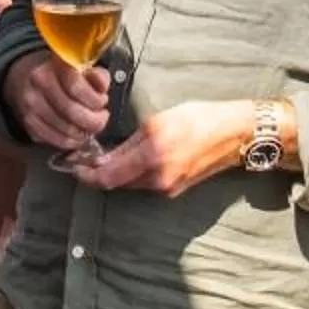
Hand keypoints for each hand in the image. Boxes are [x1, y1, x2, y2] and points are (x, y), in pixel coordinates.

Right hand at [3, 53, 110, 153]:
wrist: (32, 80)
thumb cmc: (65, 76)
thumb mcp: (84, 69)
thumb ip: (98, 77)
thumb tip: (102, 87)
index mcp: (56, 65)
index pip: (76, 87)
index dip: (95, 100)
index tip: (103, 102)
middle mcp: (39, 83)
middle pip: (71, 111)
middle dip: (93, 121)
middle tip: (101, 120)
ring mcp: (31, 104)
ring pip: (65, 129)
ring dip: (84, 133)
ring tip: (90, 128)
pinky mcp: (28, 122)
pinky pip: (55, 140)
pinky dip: (72, 142)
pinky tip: (78, 136)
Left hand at [76, 99, 261, 197]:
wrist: (233, 134)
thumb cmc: (198, 118)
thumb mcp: (158, 121)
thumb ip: (130, 144)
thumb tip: (104, 158)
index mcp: (152, 157)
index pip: (108, 177)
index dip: (87, 175)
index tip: (74, 167)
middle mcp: (158, 179)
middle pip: (117, 184)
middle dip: (100, 174)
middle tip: (86, 159)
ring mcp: (168, 188)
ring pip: (131, 185)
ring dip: (117, 174)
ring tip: (108, 157)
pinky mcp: (175, 189)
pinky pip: (146, 184)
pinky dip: (134, 175)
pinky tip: (133, 160)